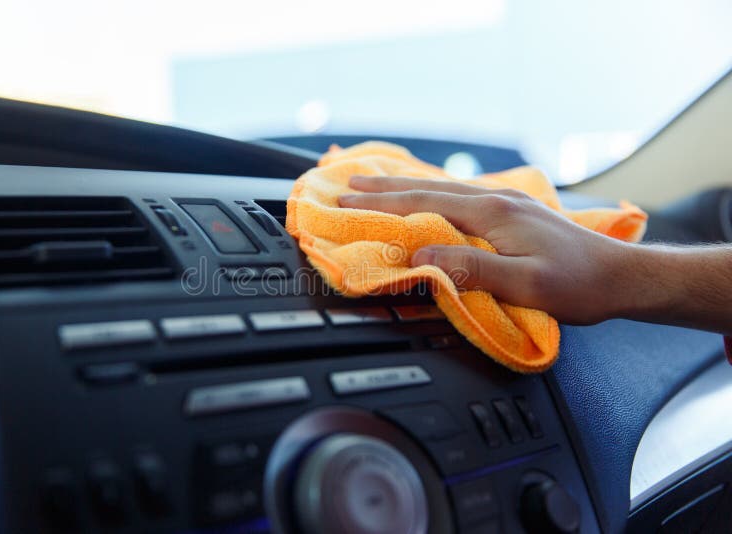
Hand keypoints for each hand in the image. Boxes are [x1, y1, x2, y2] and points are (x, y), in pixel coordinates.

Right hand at [338, 175, 634, 324]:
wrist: (621, 276)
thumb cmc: (578, 285)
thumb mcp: (526, 284)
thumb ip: (473, 268)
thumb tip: (422, 254)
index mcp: (493, 213)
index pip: (425, 202)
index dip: (383, 203)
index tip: (347, 199)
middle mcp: (497, 200)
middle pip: (429, 188)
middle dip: (385, 187)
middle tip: (347, 183)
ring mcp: (507, 204)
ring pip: (444, 189)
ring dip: (406, 187)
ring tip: (376, 183)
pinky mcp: (514, 214)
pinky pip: (460, 196)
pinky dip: (432, 193)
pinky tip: (428, 196)